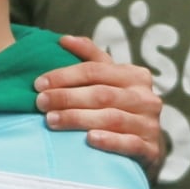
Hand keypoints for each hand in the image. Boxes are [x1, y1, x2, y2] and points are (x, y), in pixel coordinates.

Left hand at [36, 37, 162, 168]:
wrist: (147, 149)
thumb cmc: (121, 109)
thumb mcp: (112, 81)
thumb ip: (91, 58)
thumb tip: (64, 40)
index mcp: (136, 76)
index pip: (95, 71)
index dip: (65, 76)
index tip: (39, 84)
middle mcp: (146, 98)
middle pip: (101, 94)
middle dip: (67, 97)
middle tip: (41, 103)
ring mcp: (150, 124)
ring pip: (111, 118)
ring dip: (78, 119)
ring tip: (52, 121)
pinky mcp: (151, 148)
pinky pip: (129, 143)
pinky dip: (109, 141)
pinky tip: (89, 139)